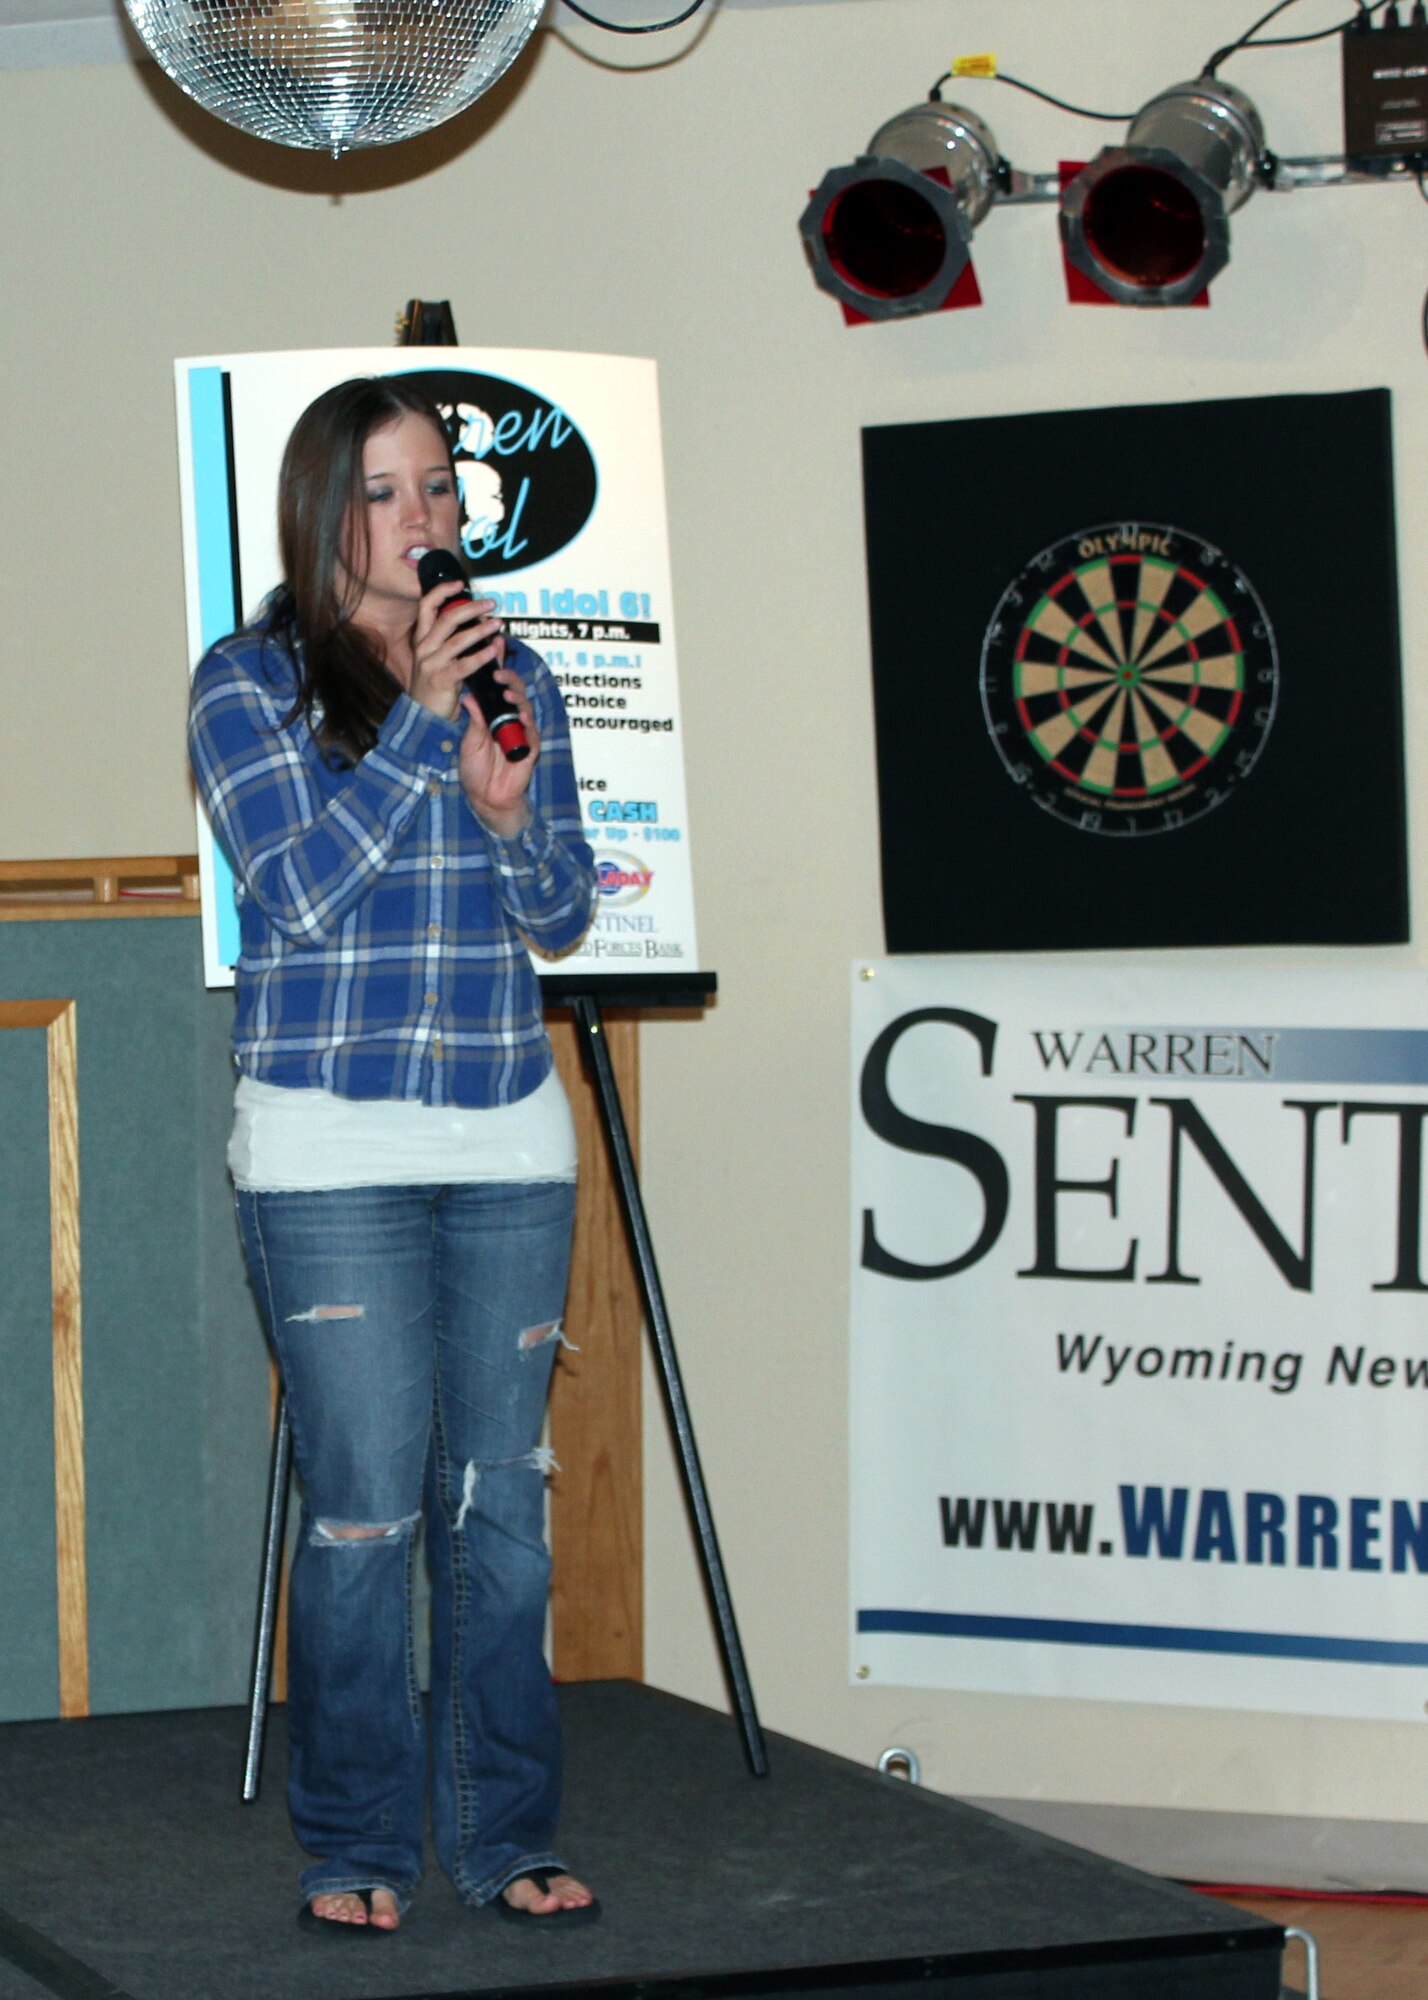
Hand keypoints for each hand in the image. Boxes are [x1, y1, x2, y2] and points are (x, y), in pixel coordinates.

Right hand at [405, 583, 503, 719]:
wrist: (424, 717)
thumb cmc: (437, 687)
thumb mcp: (443, 660)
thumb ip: (460, 643)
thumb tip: (484, 625)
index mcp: (423, 640)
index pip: (427, 607)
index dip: (442, 592)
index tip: (460, 584)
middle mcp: (423, 649)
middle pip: (446, 619)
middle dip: (471, 608)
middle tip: (492, 603)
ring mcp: (430, 664)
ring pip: (457, 640)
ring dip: (480, 630)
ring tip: (498, 624)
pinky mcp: (440, 681)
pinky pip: (463, 665)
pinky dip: (481, 657)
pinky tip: (494, 650)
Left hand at [460, 665, 540, 835]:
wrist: (484, 797)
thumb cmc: (476, 770)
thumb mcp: (470, 741)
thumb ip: (474, 720)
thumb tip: (470, 697)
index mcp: (493, 715)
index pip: (497, 687)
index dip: (498, 667)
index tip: (495, 647)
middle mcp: (508, 720)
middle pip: (515, 692)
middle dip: (509, 678)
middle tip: (498, 672)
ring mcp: (521, 733)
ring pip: (525, 708)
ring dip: (517, 699)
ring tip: (506, 694)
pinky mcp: (529, 749)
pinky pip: (531, 732)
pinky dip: (527, 723)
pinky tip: (520, 716)